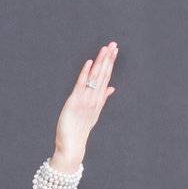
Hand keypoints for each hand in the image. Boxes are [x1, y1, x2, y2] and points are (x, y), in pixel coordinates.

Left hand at [52, 41, 117, 169]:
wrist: (72, 145)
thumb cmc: (80, 129)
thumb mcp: (93, 113)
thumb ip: (102, 99)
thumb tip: (112, 88)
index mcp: (99, 100)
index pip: (107, 77)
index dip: (110, 63)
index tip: (114, 50)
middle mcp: (95, 98)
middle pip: (104, 75)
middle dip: (109, 59)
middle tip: (114, 44)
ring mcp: (86, 100)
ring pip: (95, 78)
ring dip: (100, 62)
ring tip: (105, 49)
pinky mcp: (75, 102)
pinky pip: (81, 85)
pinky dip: (85, 74)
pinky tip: (89, 63)